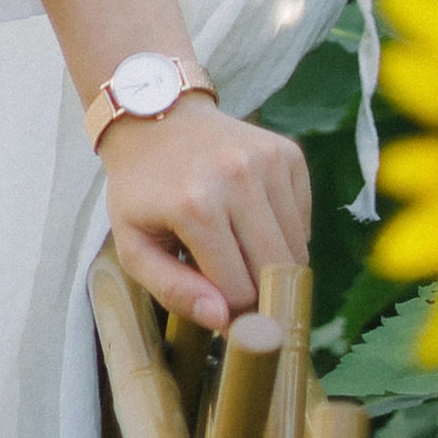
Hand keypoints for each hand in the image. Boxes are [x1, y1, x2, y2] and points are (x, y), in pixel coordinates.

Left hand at [98, 95, 309, 332]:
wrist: (157, 118)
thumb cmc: (142, 191)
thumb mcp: (134, 247)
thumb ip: (173, 290)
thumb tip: (223, 319)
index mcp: (196, 207)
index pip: (239, 290)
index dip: (230, 311)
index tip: (217, 309)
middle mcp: (238, 178)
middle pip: (274, 271)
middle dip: (259, 295)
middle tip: (237, 293)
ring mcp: (268, 160)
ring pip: (296, 249)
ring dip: (273, 266)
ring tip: (240, 255)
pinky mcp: (287, 153)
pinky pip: (302, 220)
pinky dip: (285, 235)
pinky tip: (253, 224)